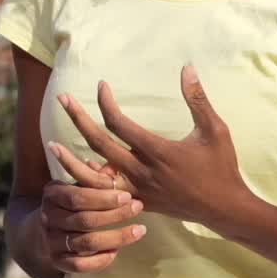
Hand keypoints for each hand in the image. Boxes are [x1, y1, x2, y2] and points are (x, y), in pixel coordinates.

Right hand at [39, 155, 145, 273]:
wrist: (45, 230)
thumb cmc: (71, 202)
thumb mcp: (78, 186)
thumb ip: (94, 180)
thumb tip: (114, 172)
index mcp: (52, 195)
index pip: (77, 198)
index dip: (103, 198)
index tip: (127, 196)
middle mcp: (48, 219)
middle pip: (84, 220)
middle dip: (114, 215)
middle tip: (138, 207)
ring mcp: (51, 242)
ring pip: (86, 243)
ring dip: (116, 238)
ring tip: (139, 231)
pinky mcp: (57, 261)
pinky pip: (79, 265)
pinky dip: (99, 260)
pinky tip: (116, 252)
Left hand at [55, 65, 246, 228]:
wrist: (225, 210)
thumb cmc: (221, 167)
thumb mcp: (214, 129)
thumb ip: (197, 98)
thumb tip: (187, 67)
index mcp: (157, 151)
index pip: (119, 123)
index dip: (105, 101)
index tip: (100, 85)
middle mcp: (141, 171)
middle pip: (99, 143)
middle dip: (78, 119)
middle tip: (62, 99)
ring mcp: (137, 190)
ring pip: (95, 176)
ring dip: (71, 159)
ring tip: (52, 145)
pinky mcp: (138, 202)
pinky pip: (105, 194)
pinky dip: (90, 182)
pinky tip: (77, 171)